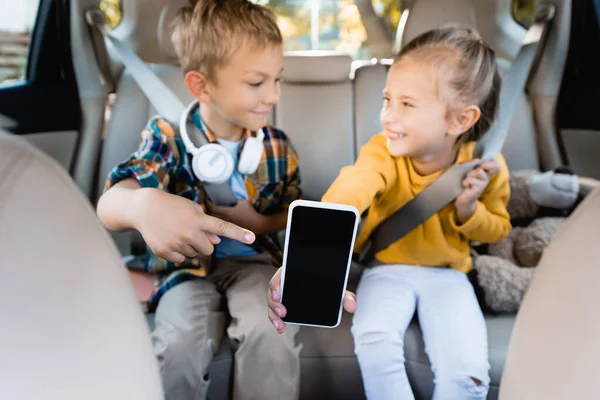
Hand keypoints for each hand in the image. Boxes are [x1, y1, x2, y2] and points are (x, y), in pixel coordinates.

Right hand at [132, 188, 254, 262]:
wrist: (143, 208)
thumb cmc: (172, 206)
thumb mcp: (192, 209)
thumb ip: (207, 226)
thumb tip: (217, 240)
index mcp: (198, 219)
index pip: (223, 227)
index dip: (238, 233)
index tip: (252, 238)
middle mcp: (189, 233)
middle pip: (209, 249)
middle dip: (204, 243)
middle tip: (192, 232)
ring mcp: (176, 244)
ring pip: (194, 254)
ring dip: (190, 246)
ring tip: (177, 232)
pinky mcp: (165, 252)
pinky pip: (181, 260)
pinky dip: (178, 253)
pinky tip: (170, 239)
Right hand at [267, 267, 356, 333]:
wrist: (325, 293)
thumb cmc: (328, 287)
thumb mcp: (337, 291)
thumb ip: (346, 297)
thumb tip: (351, 306)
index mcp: (294, 273)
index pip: (280, 275)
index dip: (276, 285)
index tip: (279, 295)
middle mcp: (286, 283)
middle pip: (274, 290)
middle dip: (274, 303)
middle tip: (283, 313)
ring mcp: (284, 294)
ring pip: (272, 302)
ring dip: (273, 314)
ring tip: (281, 324)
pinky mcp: (283, 305)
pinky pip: (275, 311)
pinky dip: (276, 320)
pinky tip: (281, 328)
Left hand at [455, 159, 499, 222]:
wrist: (461, 200)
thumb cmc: (464, 184)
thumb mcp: (466, 172)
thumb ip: (471, 165)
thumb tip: (477, 160)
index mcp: (484, 173)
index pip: (496, 165)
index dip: (491, 161)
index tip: (482, 162)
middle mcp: (486, 178)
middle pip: (491, 166)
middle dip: (482, 165)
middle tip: (473, 170)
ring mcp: (483, 184)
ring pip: (480, 171)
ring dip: (470, 173)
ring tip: (466, 179)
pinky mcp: (478, 190)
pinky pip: (471, 180)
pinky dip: (466, 181)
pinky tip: (464, 185)